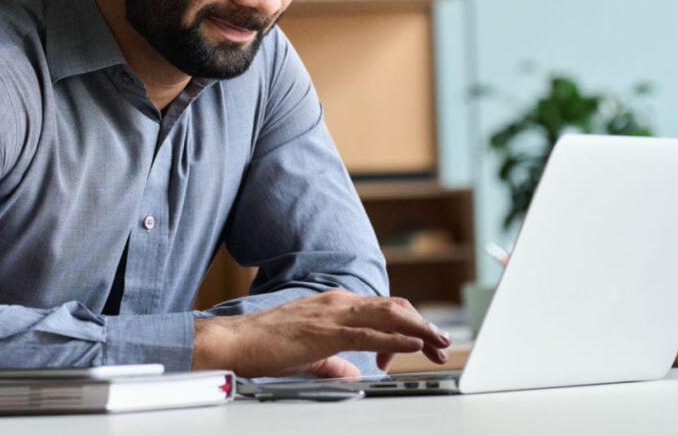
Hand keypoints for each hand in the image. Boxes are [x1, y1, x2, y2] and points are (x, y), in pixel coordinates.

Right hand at [191, 290, 450, 377]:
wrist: (235, 342)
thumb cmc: (265, 347)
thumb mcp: (310, 356)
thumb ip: (335, 362)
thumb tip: (355, 374)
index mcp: (335, 306)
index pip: (383, 310)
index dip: (409, 325)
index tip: (423, 345)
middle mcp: (338, 302)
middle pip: (393, 308)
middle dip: (423, 325)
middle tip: (442, 344)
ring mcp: (332, 314)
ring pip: (387, 315)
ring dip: (418, 329)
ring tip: (439, 342)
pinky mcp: (325, 331)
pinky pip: (368, 333)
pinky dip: (396, 338)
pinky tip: (413, 344)